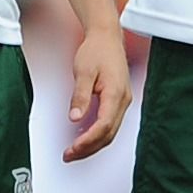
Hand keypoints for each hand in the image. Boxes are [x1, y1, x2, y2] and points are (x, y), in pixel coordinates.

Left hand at [60, 25, 129, 161]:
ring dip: (93, 145)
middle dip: (89, 149)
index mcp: (115, 94)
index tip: (72, 148)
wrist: (107, 36)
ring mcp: (123, 102)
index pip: (103, 126)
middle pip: (108, 135)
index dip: (88, 141)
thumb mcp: (83, 72)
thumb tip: (75, 118)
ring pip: (110, 132)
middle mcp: (123, 101)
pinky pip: (110, 124)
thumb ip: (80, 96)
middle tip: (68, 156)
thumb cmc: (96, 50)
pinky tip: (84, 139)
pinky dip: (98, 136)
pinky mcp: (119, 101)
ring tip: (73, 152)